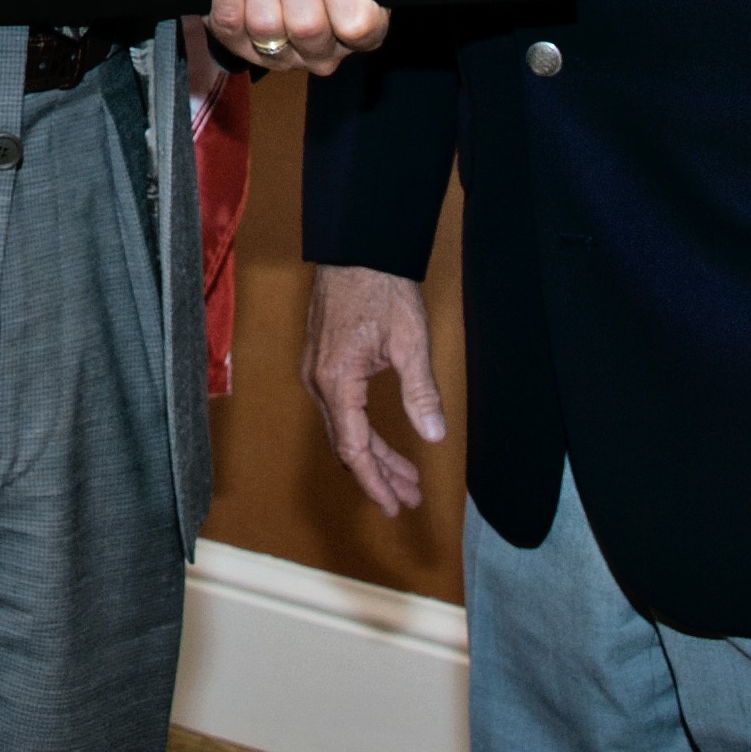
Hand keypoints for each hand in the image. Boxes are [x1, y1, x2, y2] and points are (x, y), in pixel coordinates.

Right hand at [301, 265, 446, 517]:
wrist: (356, 246)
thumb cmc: (381, 287)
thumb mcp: (410, 340)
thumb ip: (420, 391)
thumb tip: (434, 435)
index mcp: (337, 381)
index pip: (353, 449)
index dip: (376, 483)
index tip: (395, 506)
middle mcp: (318, 381)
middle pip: (346, 444)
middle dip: (379, 474)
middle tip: (409, 496)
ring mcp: (315, 370)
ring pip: (342, 428)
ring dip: (372, 454)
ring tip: (405, 475)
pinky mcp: (321, 359)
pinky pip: (338, 409)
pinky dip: (361, 430)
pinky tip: (383, 438)